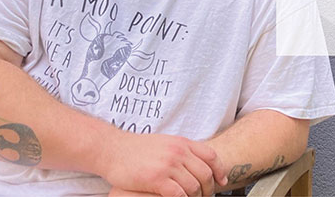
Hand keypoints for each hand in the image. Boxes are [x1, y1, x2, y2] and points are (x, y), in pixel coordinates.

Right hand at [98, 132, 226, 195]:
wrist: (112, 149)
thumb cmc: (136, 148)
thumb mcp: (164, 143)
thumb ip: (181, 150)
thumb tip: (195, 160)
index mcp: (182, 143)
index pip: (211, 156)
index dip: (219, 170)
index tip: (222, 182)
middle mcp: (178, 152)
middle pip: (205, 174)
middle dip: (208, 189)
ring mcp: (168, 165)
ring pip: (193, 187)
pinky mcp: (156, 178)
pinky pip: (178, 195)